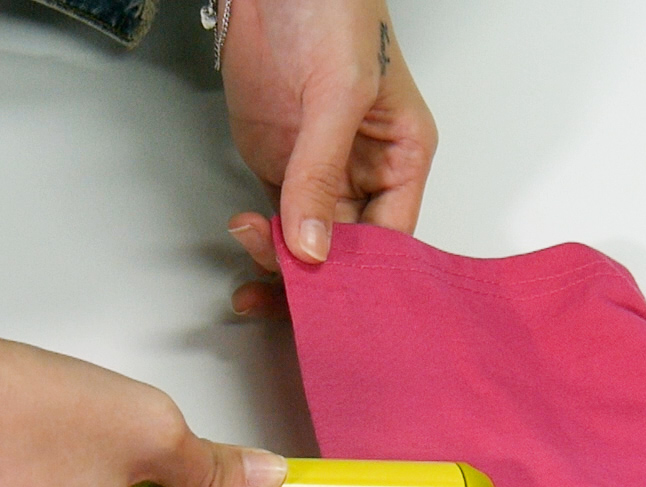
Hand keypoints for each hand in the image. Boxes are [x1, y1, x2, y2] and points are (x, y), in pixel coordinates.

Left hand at [219, 0, 436, 314]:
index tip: (327, 297)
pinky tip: (243, 242)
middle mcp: (364, 172)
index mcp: (401, 157)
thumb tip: (313, 246)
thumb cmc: (331, 9)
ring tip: (249, 267)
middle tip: (277, 293)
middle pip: (346, 250)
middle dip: (313, 278)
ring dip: (278, 266)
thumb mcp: (339, 90)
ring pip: (306, 242)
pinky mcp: (277, 165)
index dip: (361, 273)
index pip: (391, 237)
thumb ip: (322, 171)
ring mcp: (318, 170)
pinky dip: (258, 240)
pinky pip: (273, 219)